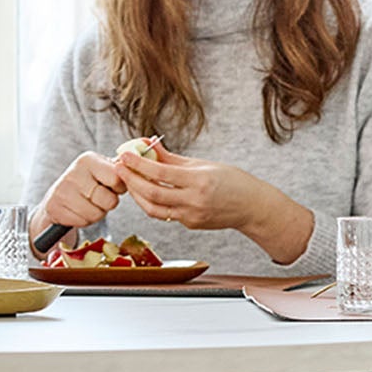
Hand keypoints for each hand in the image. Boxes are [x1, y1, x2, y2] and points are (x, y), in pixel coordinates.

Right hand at [29, 151, 127, 247]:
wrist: (59, 198)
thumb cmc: (90, 184)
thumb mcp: (103, 171)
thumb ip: (121, 170)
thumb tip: (142, 161)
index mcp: (88, 160)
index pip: (117, 179)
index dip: (119, 188)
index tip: (111, 186)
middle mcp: (73, 172)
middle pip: (109, 200)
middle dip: (108, 204)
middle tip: (98, 197)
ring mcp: (62, 190)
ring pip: (97, 214)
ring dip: (97, 213)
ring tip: (88, 203)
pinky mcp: (55, 208)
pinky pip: (83, 222)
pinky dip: (84, 221)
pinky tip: (77, 210)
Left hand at [115, 141, 312, 261]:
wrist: (253, 208)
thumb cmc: (233, 181)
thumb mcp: (204, 164)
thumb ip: (173, 159)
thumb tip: (148, 147)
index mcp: (199, 181)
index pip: (160, 172)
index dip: (138, 163)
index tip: (123, 154)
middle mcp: (195, 201)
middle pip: (152, 193)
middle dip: (131, 180)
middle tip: (118, 167)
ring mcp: (192, 216)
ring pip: (154, 208)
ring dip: (138, 195)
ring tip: (129, 181)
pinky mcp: (192, 224)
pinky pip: (166, 214)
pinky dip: (153, 202)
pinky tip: (148, 191)